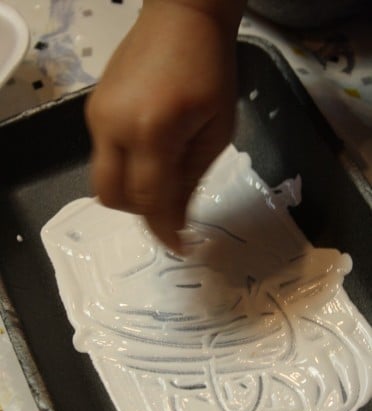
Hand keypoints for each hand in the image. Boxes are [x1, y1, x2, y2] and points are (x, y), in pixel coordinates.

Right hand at [86, 0, 243, 250]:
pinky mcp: (93, 112)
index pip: (149, 200)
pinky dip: (126, 169)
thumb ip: (192, 180)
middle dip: (141, 213)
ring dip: (132, 193)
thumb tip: (177, 220)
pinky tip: (150, 154)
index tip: (179, 246)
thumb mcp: (216, 132)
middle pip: (113, 197)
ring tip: (163, 178)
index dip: (164, 229)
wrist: (182, 18)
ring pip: (104, 180)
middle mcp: (114, 127)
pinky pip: (105, 157)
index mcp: (152, 131)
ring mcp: (98, 118)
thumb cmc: (211, 69)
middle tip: (171, 210)